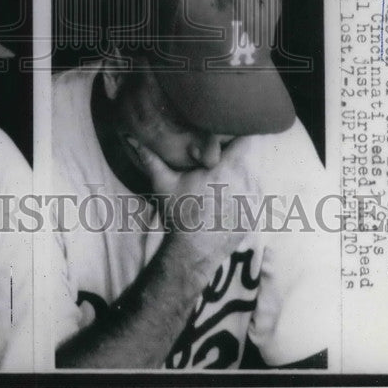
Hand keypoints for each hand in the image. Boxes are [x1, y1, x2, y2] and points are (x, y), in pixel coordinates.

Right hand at [126, 137, 259, 275]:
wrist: (193, 253)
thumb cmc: (179, 214)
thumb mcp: (164, 183)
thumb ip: (151, 157)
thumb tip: (131, 137)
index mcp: (229, 168)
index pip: (247, 139)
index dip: (238, 134)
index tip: (226, 135)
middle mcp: (247, 182)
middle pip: (252, 156)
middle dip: (239, 154)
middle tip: (222, 156)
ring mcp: (254, 200)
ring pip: (255, 175)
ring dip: (244, 173)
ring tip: (225, 178)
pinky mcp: (255, 215)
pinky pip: (255, 195)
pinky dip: (245, 193)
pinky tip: (228, 199)